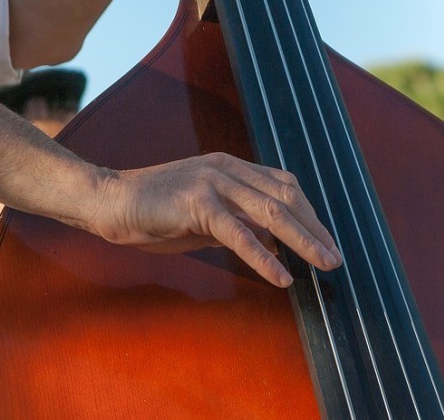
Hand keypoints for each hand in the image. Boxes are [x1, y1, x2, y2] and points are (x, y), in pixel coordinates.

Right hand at [90, 152, 341, 286]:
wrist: (108, 200)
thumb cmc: (154, 211)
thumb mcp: (205, 214)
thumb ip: (238, 221)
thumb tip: (273, 243)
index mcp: (232, 167)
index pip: (283, 186)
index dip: (309, 213)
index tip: (324, 239)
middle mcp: (228, 168)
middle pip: (286, 197)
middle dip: (315, 229)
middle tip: (335, 257)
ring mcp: (213, 182)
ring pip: (272, 213)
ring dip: (303, 241)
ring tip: (324, 265)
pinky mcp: (197, 203)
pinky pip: (239, 234)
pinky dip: (264, 257)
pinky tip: (281, 277)